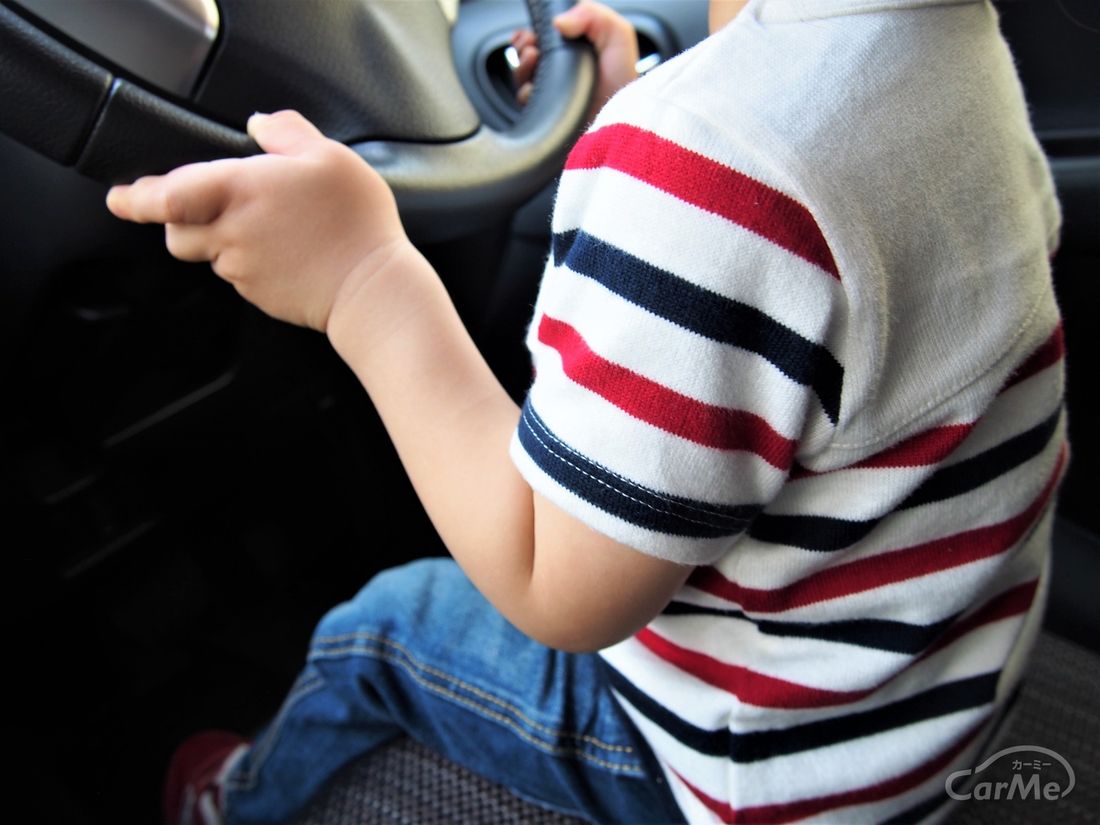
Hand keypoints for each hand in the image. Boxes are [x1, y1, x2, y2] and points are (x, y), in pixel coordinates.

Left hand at [105, 110, 406, 332]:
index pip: (167, 195)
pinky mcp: (260, 295)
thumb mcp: (330, 157)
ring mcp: (244, 270)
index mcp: (240, 191)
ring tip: (270, 230)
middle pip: (177, 232)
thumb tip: (259, 125)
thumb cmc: (355, 223)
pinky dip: (253, 263)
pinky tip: (289, 254)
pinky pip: (241, 276)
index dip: (137, 198)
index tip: (119, 198)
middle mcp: (232, 233)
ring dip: (222, 241)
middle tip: (201, 210)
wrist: (372, 289)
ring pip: (210, 255)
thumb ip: (287, 132)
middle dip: (179, 221)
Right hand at [511, 0, 638, 119]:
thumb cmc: (622, 80)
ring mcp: (550, 92)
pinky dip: (525, 91)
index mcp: (574, 50)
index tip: (534, 32)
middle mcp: (560, 71)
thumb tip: (557, 22)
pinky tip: (535, 88)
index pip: (544, 35)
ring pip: (521, 76)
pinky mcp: (544, 113)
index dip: (535, 31)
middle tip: (531, 46)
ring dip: (522, 65)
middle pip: (526, 52)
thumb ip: (590, 15)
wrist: (618, 119)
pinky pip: (523, 100)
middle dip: (523, 45)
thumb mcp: (616, 34)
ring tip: (533, 58)